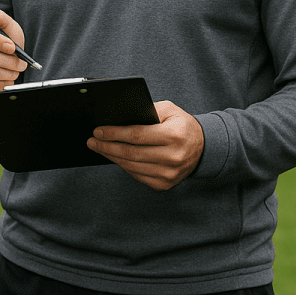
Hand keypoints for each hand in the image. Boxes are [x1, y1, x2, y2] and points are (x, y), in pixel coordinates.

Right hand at [0, 5, 27, 92]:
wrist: (0, 65)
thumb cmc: (5, 44)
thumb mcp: (8, 29)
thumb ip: (0, 18)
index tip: (12, 47)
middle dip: (7, 61)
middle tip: (20, 63)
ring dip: (7, 73)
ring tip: (15, 71)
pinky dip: (1, 84)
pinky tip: (6, 79)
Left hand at [87, 101, 203, 190]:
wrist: (203, 147)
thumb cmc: (181, 125)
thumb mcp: (168, 110)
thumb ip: (147, 112)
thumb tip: (119, 118)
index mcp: (174, 135)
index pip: (137, 135)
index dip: (114, 133)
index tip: (98, 131)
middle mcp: (174, 157)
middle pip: (131, 153)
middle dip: (107, 146)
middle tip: (92, 141)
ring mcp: (170, 174)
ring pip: (132, 166)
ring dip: (112, 157)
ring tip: (98, 148)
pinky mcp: (165, 184)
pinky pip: (138, 176)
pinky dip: (124, 166)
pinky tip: (114, 157)